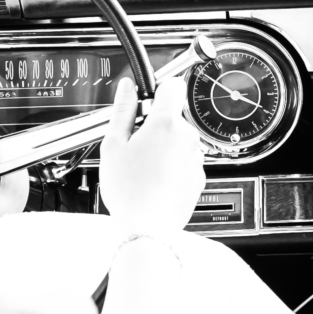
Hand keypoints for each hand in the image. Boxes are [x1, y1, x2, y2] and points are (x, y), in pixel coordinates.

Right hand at [99, 75, 205, 235]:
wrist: (147, 227)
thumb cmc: (129, 190)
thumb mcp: (113, 145)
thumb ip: (123, 110)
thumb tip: (128, 87)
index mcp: (166, 124)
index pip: (172, 86)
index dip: (157, 90)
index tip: (147, 103)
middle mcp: (187, 137)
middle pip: (173, 117)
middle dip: (156, 125)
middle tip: (135, 146)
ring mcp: (196, 157)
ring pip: (179, 140)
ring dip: (164, 147)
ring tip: (143, 167)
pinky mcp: (199, 176)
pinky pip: (185, 161)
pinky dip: (172, 165)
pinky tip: (155, 180)